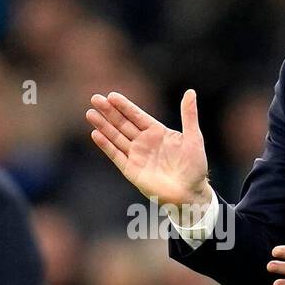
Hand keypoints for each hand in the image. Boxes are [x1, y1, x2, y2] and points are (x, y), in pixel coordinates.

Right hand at [86, 89, 210, 213]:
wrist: (190, 193)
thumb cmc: (194, 166)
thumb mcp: (194, 138)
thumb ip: (189, 115)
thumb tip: (190, 91)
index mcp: (157, 132)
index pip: (137, 115)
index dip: (124, 106)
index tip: (111, 95)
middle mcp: (144, 142)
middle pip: (123, 124)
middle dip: (109, 112)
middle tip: (95, 99)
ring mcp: (136, 156)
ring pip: (116, 137)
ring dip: (103, 126)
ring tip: (90, 114)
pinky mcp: (131, 170)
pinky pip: (116, 155)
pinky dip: (106, 145)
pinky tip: (95, 134)